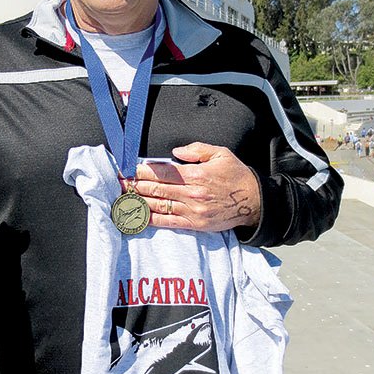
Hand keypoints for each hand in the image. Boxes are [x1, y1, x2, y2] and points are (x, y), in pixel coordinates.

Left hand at [129, 142, 260, 231]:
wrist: (255, 202)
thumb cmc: (237, 176)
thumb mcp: (221, 153)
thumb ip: (197, 150)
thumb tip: (176, 151)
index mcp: (196, 174)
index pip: (162, 171)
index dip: (142, 170)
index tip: (128, 169)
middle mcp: (192, 193)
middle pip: (156, 188)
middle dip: (134, 185)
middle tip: (118, 182)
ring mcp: (192, 210)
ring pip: (158, 205)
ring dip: (138, 201)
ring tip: (121, 198)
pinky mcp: (195, 224)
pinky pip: (168, 222)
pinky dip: (151, 220)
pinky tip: (137, 216)